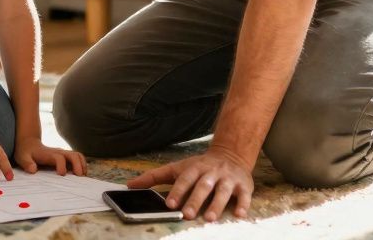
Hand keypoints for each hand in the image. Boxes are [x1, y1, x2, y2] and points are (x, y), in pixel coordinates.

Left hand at [13, 136, 85, 175]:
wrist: (29, 143)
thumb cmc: (25, 152)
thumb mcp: (22, 157)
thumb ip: (26, 163)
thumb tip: (33, 170)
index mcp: (48, 154)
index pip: (59, 157)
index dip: (61, 165)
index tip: (61, 174)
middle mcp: (58, 152)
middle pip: (73, 155)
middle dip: (78, 165)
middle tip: (80, 177)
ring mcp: (63, 154)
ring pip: (78, 156)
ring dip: (82, 165)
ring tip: (83, 178)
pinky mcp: (65, 157)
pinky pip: (78, 159)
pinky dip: (82, 166)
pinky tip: (80, 176)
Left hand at [127, 147, 252, 221]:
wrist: (231, 154)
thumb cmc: (199, 166)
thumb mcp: (177, 168)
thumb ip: (154, 177)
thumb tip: (129, 185)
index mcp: (194, 168)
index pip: (185, 179)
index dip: (178, 191)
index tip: (170, 204)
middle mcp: (211, 172)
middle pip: (203, 185)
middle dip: (196, 200)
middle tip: (188, 215)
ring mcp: (228, 178)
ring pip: (223, 191)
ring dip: (217, 204)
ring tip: (210, 218)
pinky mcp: (243, 185)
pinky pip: (244, 195)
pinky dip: (243, 204)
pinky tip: (240, 215)